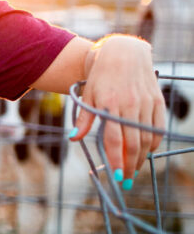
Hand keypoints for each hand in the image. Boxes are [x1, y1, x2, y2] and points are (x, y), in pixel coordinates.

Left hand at [69, 35, 165, 181]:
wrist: (123, 53)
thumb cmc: (101, 77)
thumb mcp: (88, 96)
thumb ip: (85, 118)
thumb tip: (75, 137)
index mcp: (110, 105)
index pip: (114, 140)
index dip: (116, 159)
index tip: (116, 176)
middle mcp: (130, 105)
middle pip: (133, 143)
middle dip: (130, 166)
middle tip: (127, 180)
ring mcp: (146, 103)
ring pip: (147, 137)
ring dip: (142, 157)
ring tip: (135, 169)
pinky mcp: (157, 100)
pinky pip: (158, 126)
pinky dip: (154, 141)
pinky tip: (148, 151)